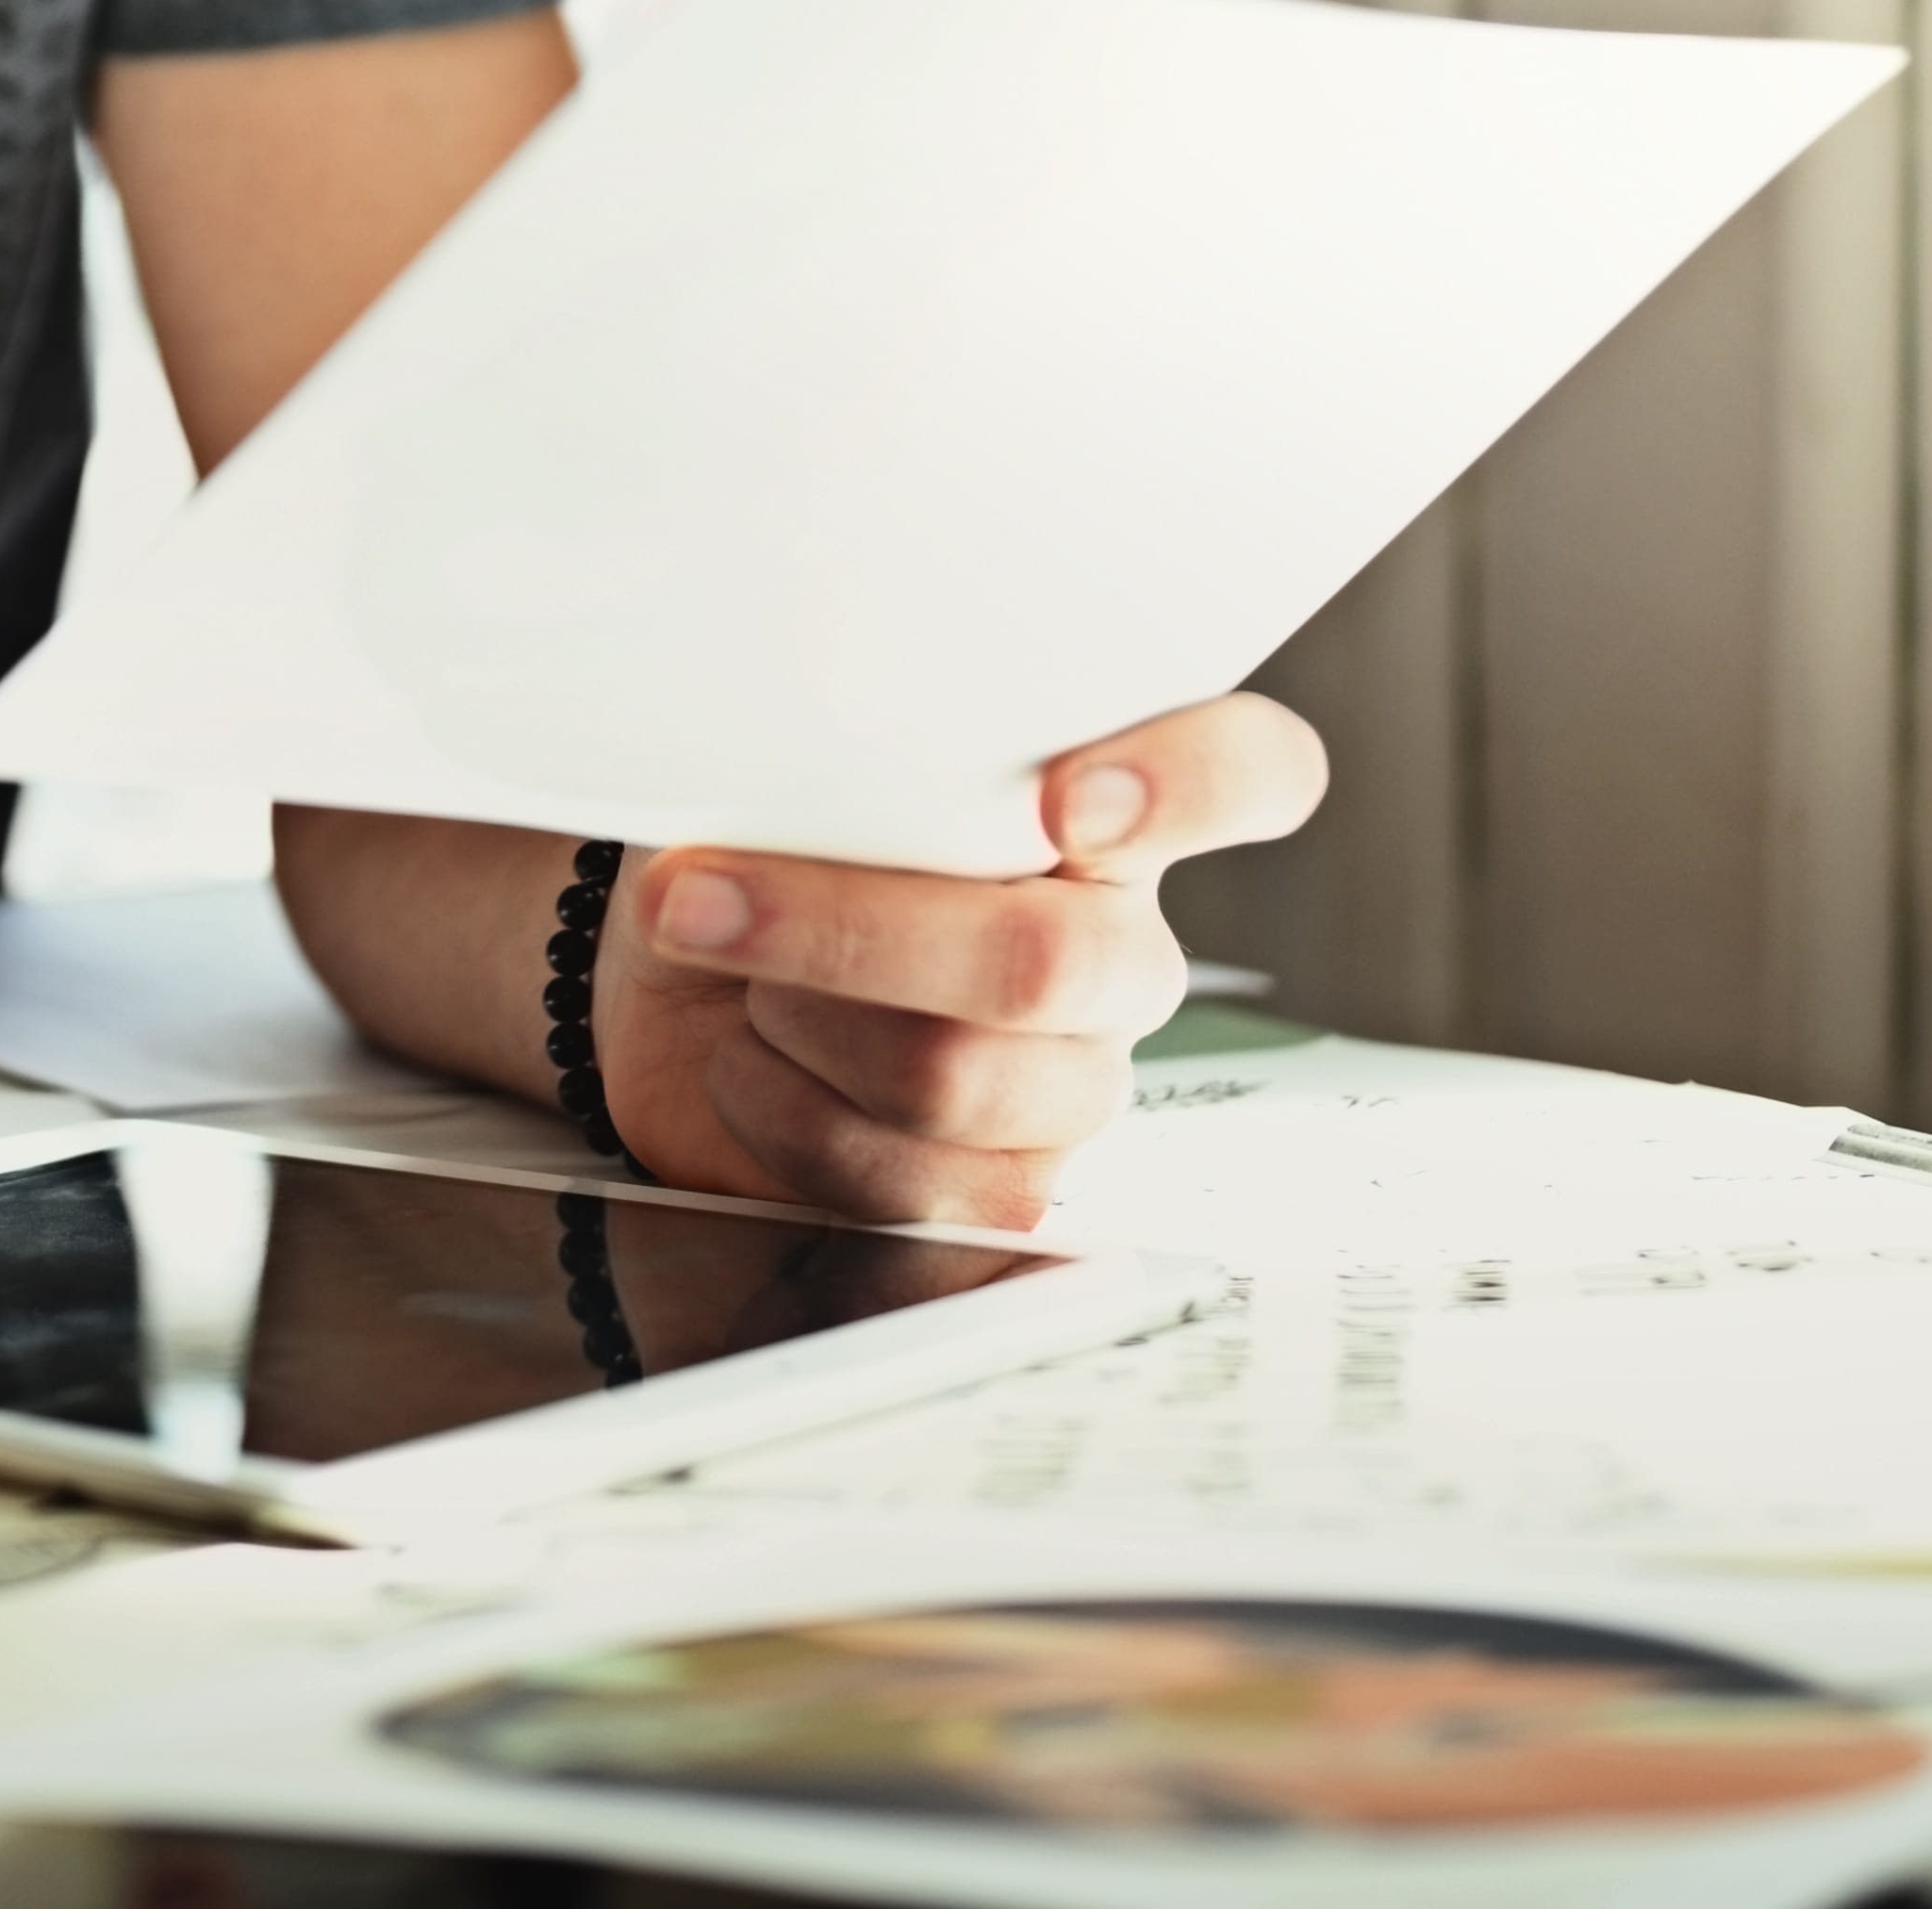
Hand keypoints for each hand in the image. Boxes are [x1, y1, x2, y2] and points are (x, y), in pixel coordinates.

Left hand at [586, 694, 1329, 1230]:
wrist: (677, 979)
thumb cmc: (760, 840)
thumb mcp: (799, 759)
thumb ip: (861, 743)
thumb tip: (827, 745)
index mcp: (1105, 807)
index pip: (1254, 773)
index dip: (1193, 786)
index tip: (1066, 802)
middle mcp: (1114, 944)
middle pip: (1046, 962)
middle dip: (847, 931)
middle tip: (700, 896)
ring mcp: (1070, 1076)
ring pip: (954, 1075)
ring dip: (796, 1017)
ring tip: (734, 976)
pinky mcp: (1003, 1187)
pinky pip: (911, 1181)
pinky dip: (784, 1112)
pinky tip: (749, 1062)